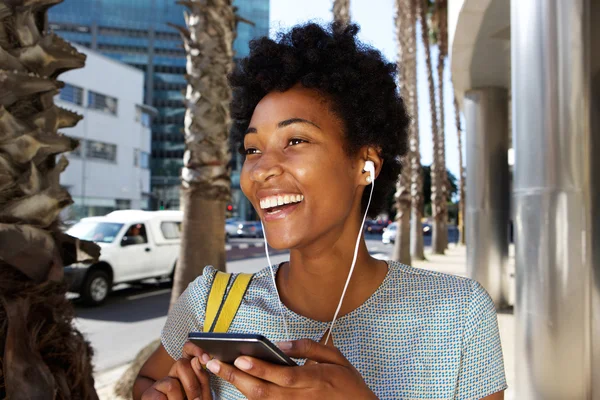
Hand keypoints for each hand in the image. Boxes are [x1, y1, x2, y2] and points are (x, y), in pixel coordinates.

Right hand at [142, 341, 211, 399]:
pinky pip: (162, 394)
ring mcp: (160, 384)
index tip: (205, 357)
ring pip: (173, 384)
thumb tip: (197, 360)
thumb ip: (202, 380)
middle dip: (192, 385)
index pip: (188, 350)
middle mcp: (174, 375)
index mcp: (189, 372)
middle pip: (182, 364)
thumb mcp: (202, 396)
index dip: (195, 349)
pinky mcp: (149, 394)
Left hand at [203, 339, 376, 399]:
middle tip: (212, 362)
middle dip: (235, 377)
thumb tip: (281, 344)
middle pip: (263, 391)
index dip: (261, 369)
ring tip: (216, 368)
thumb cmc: (347, 383)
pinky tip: (233, 383)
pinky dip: (249, 396)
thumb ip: (308, 348)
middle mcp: (300, 398)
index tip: (241, 359)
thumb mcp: (336, 358)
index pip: (282, 376)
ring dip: (236, 386)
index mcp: (313, 380)